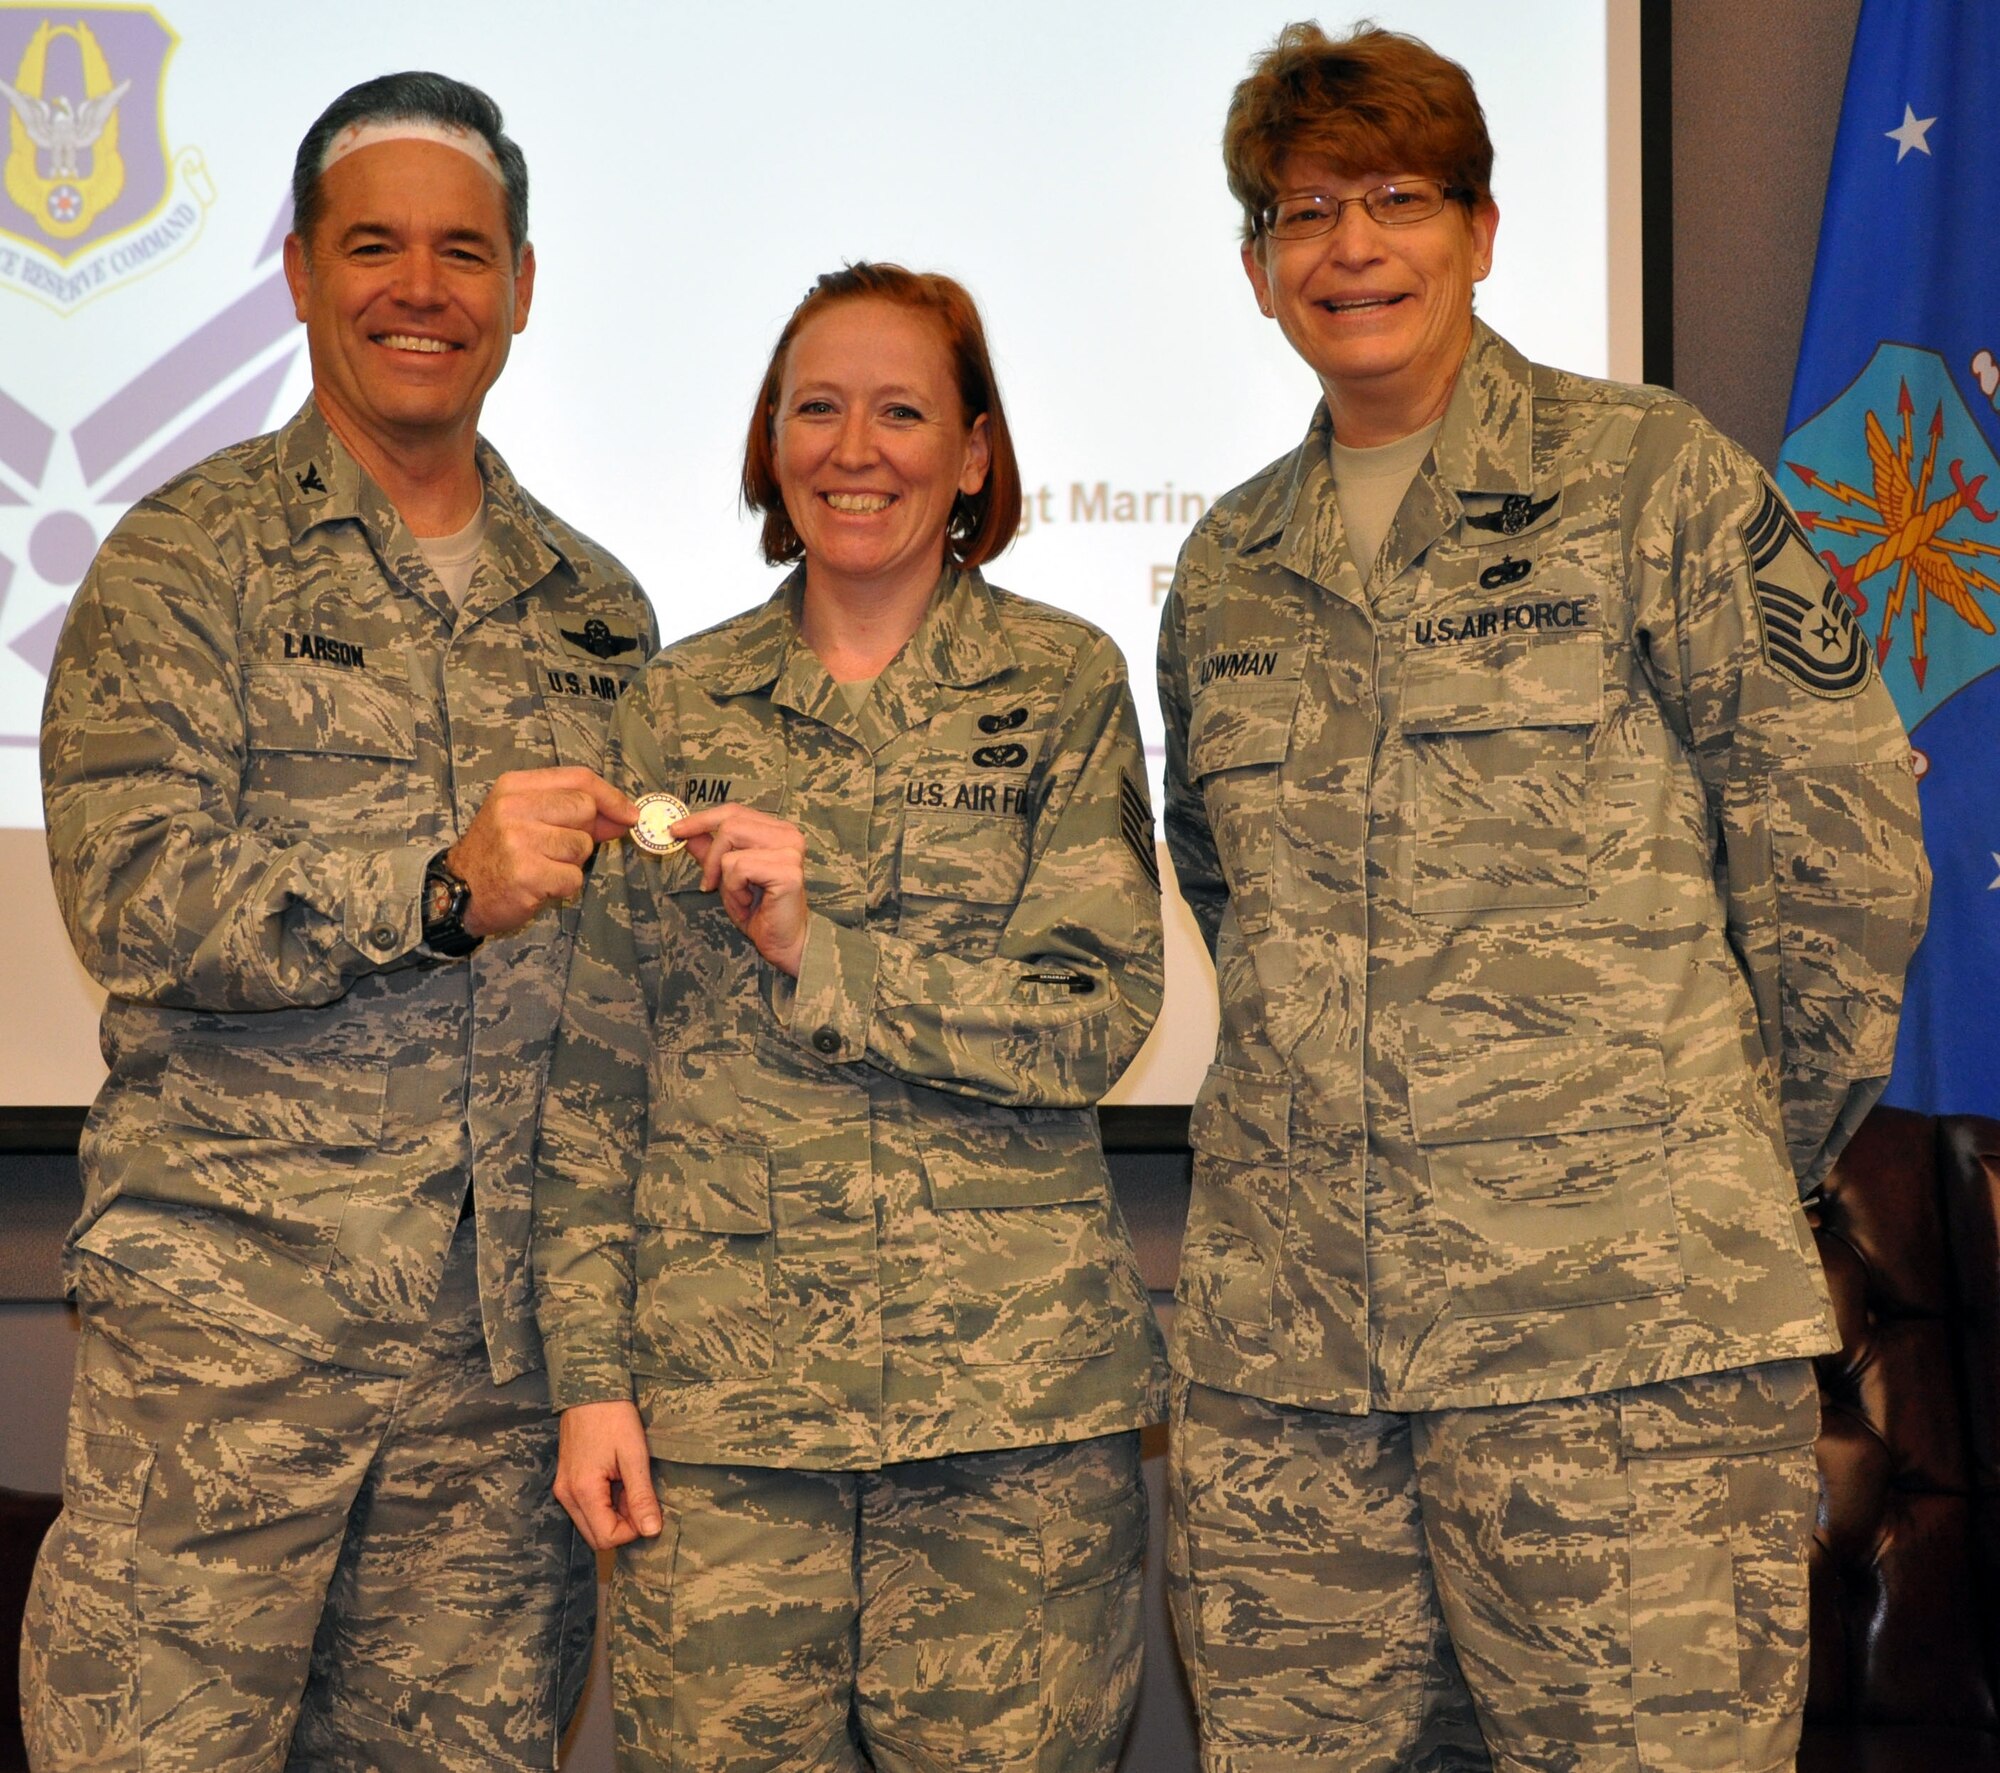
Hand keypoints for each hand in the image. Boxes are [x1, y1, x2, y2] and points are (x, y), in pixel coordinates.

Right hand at [448, 767, 637, 938]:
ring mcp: (518, 840)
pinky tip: (539, 884)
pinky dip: (564, 886)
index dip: (611, 796)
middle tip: (556, 848)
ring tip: (542, 865)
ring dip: (571, 862)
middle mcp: (514, 808)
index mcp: (514, 786)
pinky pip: (573, 877)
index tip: (630, 814)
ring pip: (582, 846)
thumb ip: (576, 813)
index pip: (578, 778)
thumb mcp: (528, 818)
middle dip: (583, 833)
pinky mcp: (526, 873)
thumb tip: (627, 815)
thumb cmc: (500, 852)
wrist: (458, 890)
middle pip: (585, 809)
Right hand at [552, 1399, 661, 1550]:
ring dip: (614, 1514)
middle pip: (596, 1536)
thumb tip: (651, 1531)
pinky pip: (586, 1507)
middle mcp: (566, 1496)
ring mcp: (563, 1488)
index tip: (647, 1507)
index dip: (632, 1530)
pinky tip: (617, 1480)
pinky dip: (605, 1503)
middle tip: (639, 1496)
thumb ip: (641, 1496)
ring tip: (628, 1484)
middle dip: (623, 1525)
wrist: (589, 1389)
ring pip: (591, 1523)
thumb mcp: (634, 1455)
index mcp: (583, 1491)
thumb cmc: (613, 1416)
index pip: (607, 1538)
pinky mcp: (566, 1481)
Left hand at [674, 802, 808, 976]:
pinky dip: (734, 890)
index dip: (702, 819)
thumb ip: (710, 852)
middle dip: (711, 858)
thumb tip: (686, 832)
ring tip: (740, 896)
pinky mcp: (788, 871)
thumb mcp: (727, 877)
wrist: (783, 941)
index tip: (675, 830)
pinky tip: (749, 902)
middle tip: (710, 884)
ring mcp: (791, 851)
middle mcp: (788, 835)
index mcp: (777, 831)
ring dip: (725, 878)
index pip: (734, 812)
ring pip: (731, 848)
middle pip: (730, 825)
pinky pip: (738, 868)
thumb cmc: (759, 910)